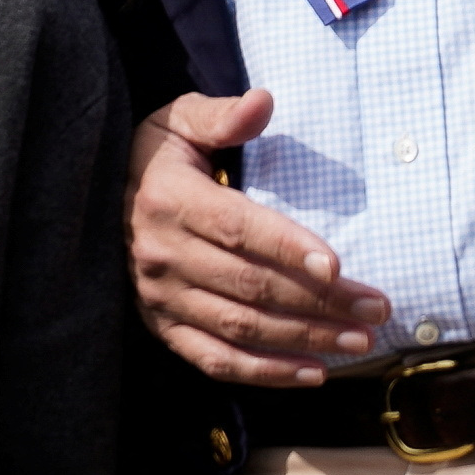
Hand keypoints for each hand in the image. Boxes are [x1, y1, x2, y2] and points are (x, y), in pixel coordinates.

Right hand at [126, 89, 388, 385]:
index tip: (337, 265)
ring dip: (304, 339)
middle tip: (376, 308)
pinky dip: (265, 373)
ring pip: (240, 328)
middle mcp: (162, 254)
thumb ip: (221, 114)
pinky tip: (314, 373)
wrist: (98, 200)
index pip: (236, 229)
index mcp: (169, 200)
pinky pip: (216, 361)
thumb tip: (263, 101)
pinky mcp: (163, 328)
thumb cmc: (158, 157)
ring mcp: (161, 298)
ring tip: (360, 341)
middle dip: (319, 301)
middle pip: (250, 285)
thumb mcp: (179, 120)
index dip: (286, 248)